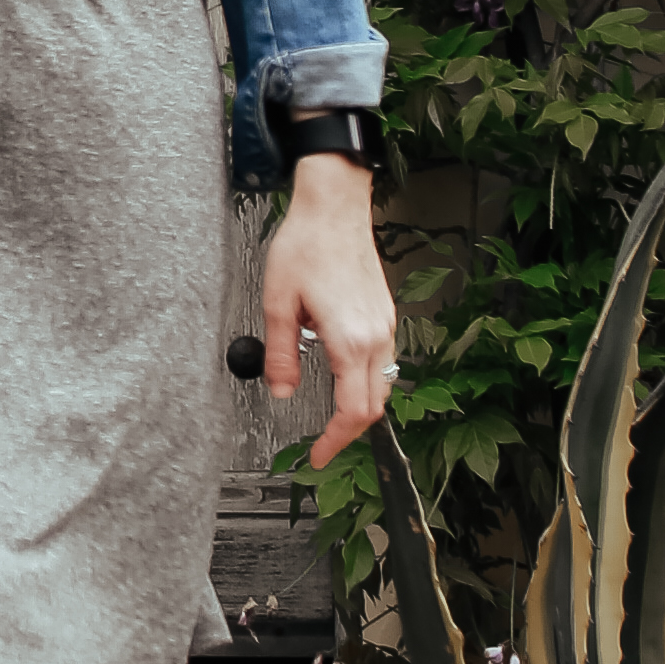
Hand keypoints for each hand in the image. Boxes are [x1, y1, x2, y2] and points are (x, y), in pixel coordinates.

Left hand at [262, 157, 397, 462]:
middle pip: (374, 407)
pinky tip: (344, 378)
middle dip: (349, 433)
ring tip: (331, 418)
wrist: (334, 206)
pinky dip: (367, 382)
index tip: (317, 457)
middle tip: (322, 445)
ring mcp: (385, 325)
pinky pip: (384, 362)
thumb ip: (281, 355)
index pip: (352, 411)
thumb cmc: (306, 244)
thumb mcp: (278, 304)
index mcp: (349, 339)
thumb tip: (282, 391)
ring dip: (360, 407)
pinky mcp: (386, 314)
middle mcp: (376, 336)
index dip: (335, 442)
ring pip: (383, 386)